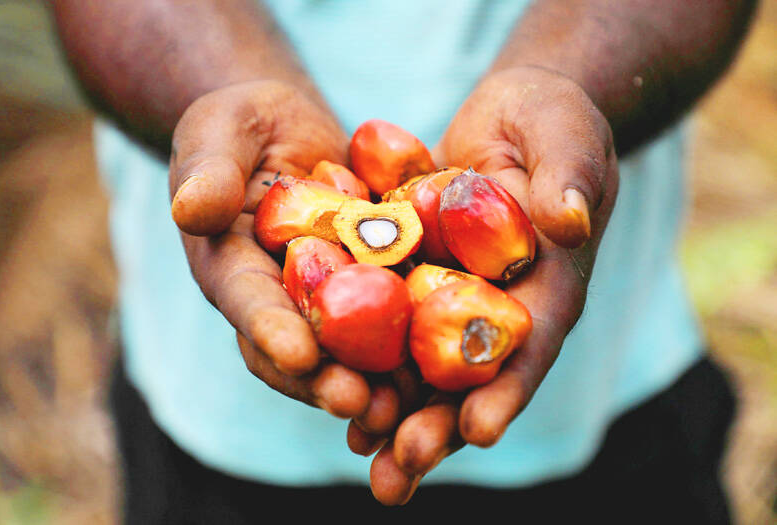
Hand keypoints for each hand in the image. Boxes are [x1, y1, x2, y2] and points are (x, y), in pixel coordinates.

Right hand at [168, 80, 402, 424]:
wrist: (292, 131)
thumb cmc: (242, 125)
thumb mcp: (220, 132)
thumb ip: (207, 168)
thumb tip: (190, 208)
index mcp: (231, 266)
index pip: (246, 301)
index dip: (269, 329)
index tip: (298, 354)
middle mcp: (277, 297)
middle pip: (298, 347)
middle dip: (325, 379)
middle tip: (358, 403)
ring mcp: (326, 297)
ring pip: (346, 349)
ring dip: (372, 381)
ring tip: (404, 407)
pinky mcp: (370, 286)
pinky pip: (391, 318)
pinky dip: (413, 344)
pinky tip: (444, 364)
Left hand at [365, 66, 619, 503]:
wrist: (513, 116)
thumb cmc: (551, 120)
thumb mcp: (564, 134)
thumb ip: (569, 175)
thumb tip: (568, 219)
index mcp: (549, 283)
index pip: (533, 342)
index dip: (509, 387)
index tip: (479, 431)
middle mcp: (504, 306)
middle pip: (475, 376)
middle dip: (441, 427)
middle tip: (401, 471)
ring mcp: (460, 300)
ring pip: (429, 369)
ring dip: (399, 418)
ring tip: (370, 466)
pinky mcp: (422, 282)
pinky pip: (393, 330)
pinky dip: (369, 365)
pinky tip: (335, 396)